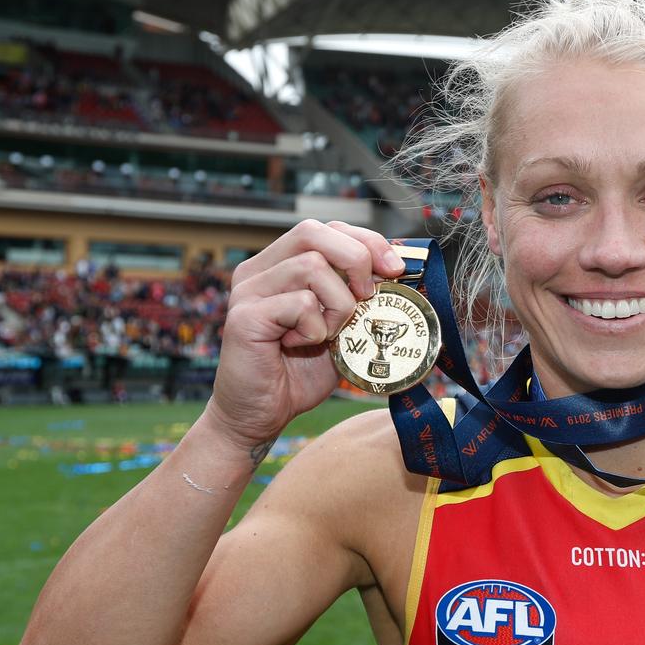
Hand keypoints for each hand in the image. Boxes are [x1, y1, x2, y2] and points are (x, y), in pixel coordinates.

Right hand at [205, 220, 406, 448]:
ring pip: (312, 267)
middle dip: (356, 258)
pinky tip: (303, 345)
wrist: (261, 414)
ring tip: (327, 333)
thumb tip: (400, 272)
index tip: (394, 269)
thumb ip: (360, 297)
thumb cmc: (300, 371)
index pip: (326, 229)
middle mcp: (259, 270)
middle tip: (367, 296)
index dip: (366, 241)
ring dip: (337, 304)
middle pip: (314, 233)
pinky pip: (300, 304)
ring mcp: (248, 291)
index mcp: (280, 265)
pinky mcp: (244, 317)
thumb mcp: (342, 326)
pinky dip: (315, 327)